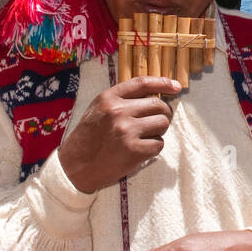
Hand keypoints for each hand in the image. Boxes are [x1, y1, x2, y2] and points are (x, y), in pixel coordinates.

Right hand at [58, 76, 180, 192]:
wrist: (75, 167)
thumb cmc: (89, 138)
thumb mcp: (99, 110)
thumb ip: (122, 100)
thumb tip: (156, 96)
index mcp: (109, 98)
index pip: (142, 83)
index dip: (163, 83)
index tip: (176, 87)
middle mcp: (118, 111)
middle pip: (159, 106)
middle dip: (163, 115)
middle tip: (155, 124)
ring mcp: (127, 131)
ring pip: (162, 124)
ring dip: (158, 132)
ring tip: (144, 138)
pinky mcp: (134, 150)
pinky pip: (159, 144)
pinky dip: (154, 148)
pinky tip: (140, 151)